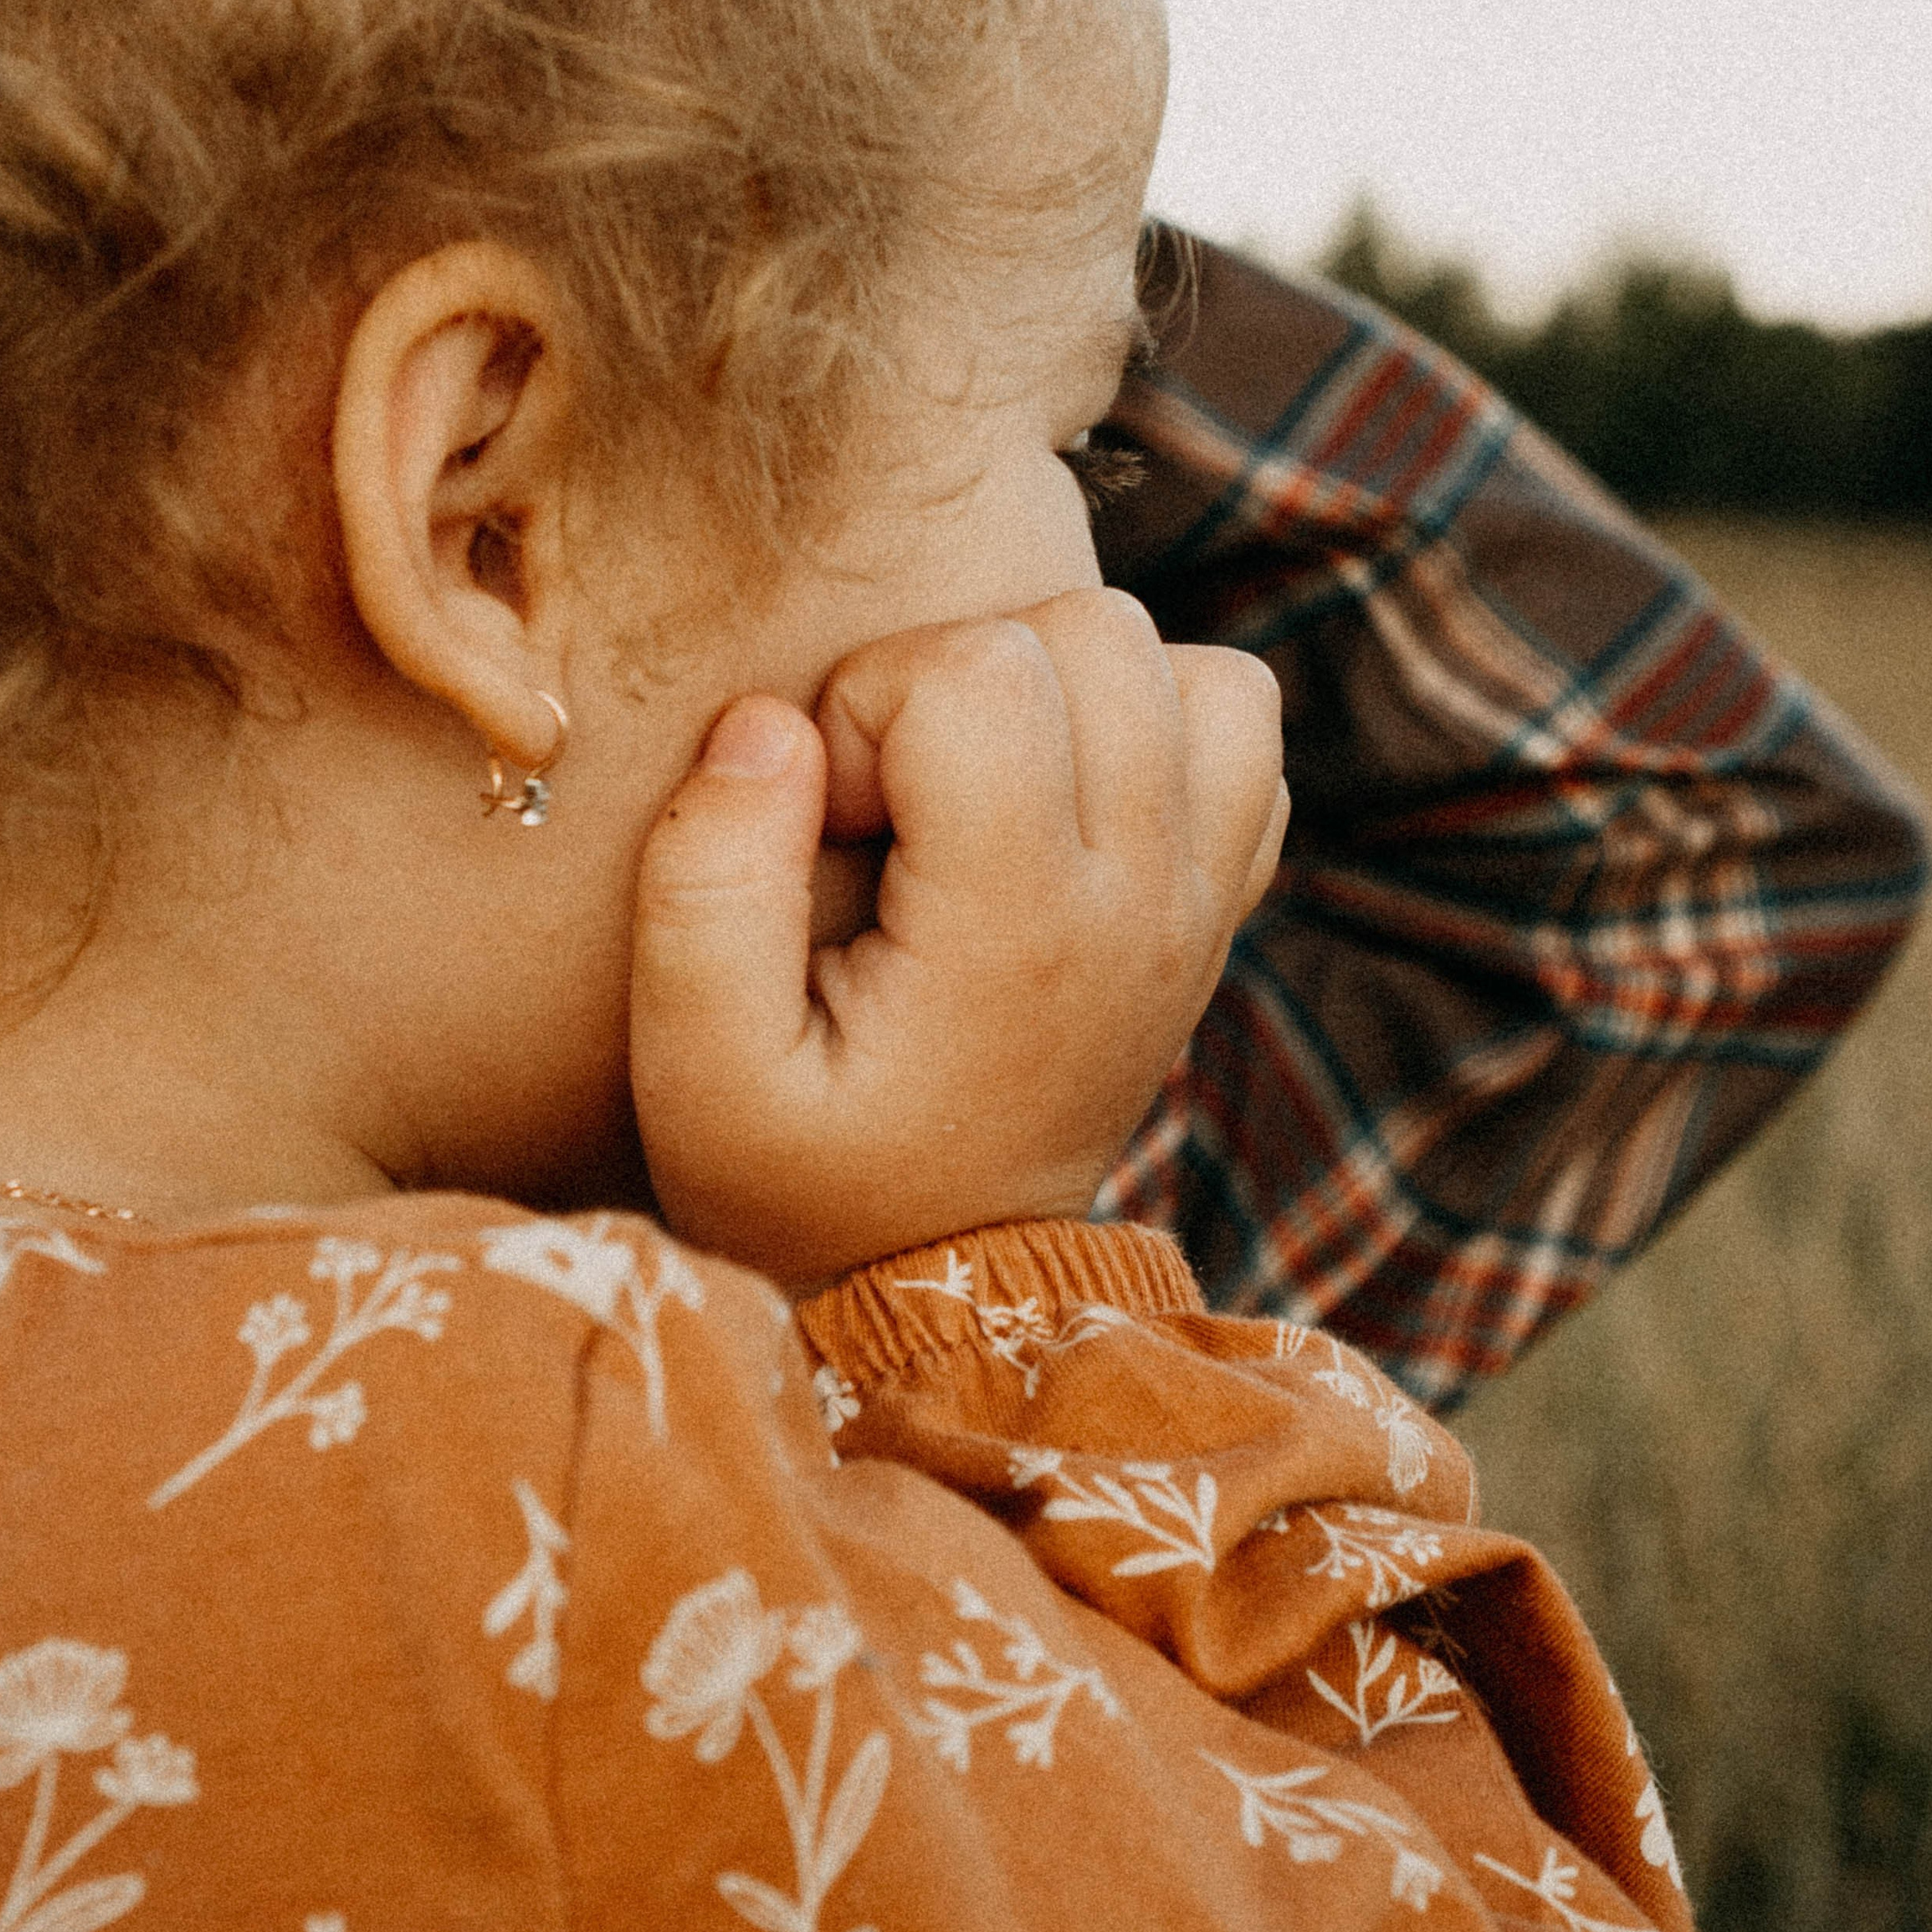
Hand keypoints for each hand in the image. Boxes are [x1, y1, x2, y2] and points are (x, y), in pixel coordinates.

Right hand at [628, 588, 1287, 1292]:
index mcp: (1020, 930)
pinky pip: (1235, 728)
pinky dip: (1151, 725)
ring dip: (1063, 687)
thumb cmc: (799, 1177)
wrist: (941, 1299)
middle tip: (898, 807)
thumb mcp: (695, 1065)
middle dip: (959, 675)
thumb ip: (706, 881)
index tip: (832, 823)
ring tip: (980, 789)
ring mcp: (1203, 898)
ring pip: (1184, 661)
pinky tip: (1057, 807)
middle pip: (1092, 632)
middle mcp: (1143, 898)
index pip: (977, 671)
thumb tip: (767, 722)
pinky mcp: (1220, 901)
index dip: (866, 708)